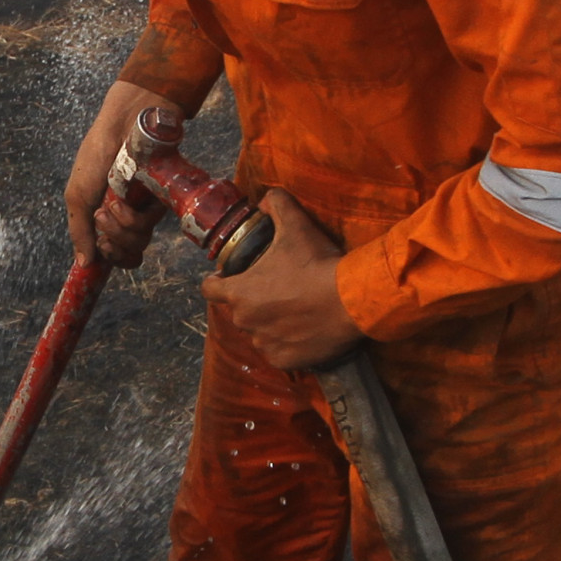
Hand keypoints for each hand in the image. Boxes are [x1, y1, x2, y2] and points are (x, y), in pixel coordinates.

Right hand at [64, 76, 176, 266]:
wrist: (121, 128)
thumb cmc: (96, 157)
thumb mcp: (78, 197)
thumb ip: (79, 231)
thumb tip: (84, 265)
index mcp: (108, 219)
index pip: (116, 254)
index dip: (111, 259)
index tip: (102, 252)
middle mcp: (129, 218)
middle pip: (128, 255)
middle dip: (111, 242)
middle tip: (102, 218)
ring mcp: (146, 210)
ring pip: (138, 243)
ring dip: (118, 228)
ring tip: (109, 204)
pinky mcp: (161, 202)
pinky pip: (147, 226)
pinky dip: (129, 217)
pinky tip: (121, 199)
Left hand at [205, 190, 360, 369]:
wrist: (351, 301)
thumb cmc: (318, 264)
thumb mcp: (296, 225)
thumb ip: (276, 204)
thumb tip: (265, 199)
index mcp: (239, 293)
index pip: (209, 289)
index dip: (217, 281)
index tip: (229, 278)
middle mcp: (245, 322)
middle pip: (239, 311)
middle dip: (253, 302)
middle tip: (278, 290)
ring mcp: (264, 344)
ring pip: (259, 333)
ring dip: (270, 324)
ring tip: (294, 311)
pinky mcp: (285, 360)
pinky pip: (279, 353)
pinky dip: (288, 344)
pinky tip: (304, 331)